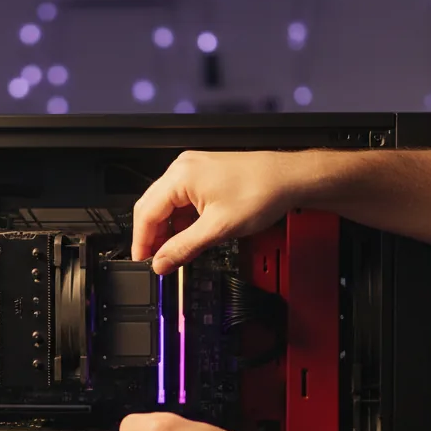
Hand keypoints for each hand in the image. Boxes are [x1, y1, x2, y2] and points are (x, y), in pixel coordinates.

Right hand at [132, 150, 299, 274]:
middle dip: (152, 236)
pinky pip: (183, 199)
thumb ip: (184, 248)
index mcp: (180, 176)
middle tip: (157, 261)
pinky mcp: (206, 175)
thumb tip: (161, 263)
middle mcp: (182, 168)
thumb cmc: (261, 191)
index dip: (141, 242)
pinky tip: (190, 236)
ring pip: (168, 204)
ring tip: (175, 252)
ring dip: (169, 229)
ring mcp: (194, 169)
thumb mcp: (218, 229)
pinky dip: (182, 220)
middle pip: (153, 207)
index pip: (146, 213)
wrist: (289, 178)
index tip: (143, 262)